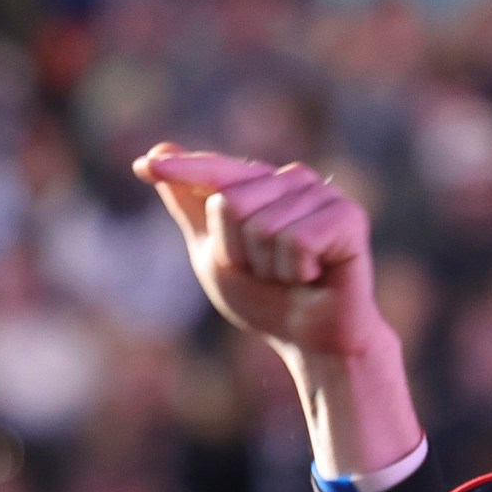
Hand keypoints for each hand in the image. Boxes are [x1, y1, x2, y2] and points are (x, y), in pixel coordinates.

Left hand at [133, 146, 388, 359]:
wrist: (312, 341)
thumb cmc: (266, 301)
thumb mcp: (215, 255)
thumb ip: (190, 207)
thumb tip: (157, 150)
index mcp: (262, 185)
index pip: (216, 171)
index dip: (183, 170)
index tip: (143, 167)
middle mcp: (293, 180)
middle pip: (230, 203)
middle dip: (238, 253)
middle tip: (268, 274)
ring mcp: (323, 195)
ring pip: (262, 226)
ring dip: (269, 268)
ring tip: (294, 278)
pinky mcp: (348, 217)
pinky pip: (296, 240)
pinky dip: (297, 271)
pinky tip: (315, 277)